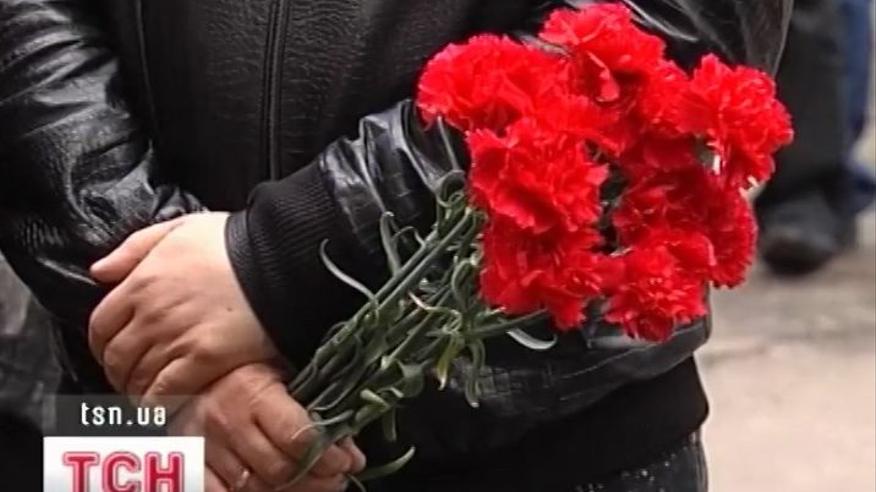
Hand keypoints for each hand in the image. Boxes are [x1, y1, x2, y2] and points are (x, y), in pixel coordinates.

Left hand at [88, 213, 276, 404]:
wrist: (280, 258)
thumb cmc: (234, 242)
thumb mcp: (179, 229)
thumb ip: (134, 248)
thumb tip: (99, 272)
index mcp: (142, 282)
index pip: (101, 326)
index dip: (104, 345)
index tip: (115, 352)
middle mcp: (152, 314)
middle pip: (116, 357)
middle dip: (120, 372)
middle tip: (132, 378)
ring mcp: (176, 338)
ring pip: (138, 378)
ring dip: (138, 390)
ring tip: (151, 395)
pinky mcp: (204, 360)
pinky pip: (165, 393)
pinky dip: (158, 405)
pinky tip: (165, 408)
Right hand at [171, 363, 365, 491]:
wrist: (197, 372)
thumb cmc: (250, 371)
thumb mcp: (285, 376)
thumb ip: (317, 411)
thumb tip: (352, 455)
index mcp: (255, 393)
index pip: (297, 437)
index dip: (328, 456)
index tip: (347, 462)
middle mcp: (229, 422)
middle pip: (278, 470)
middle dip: (315, 480)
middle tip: (335, 478)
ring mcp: (206, 447)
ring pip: (254, 488)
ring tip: (313, 485)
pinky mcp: (191, 464)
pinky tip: (274, 490)